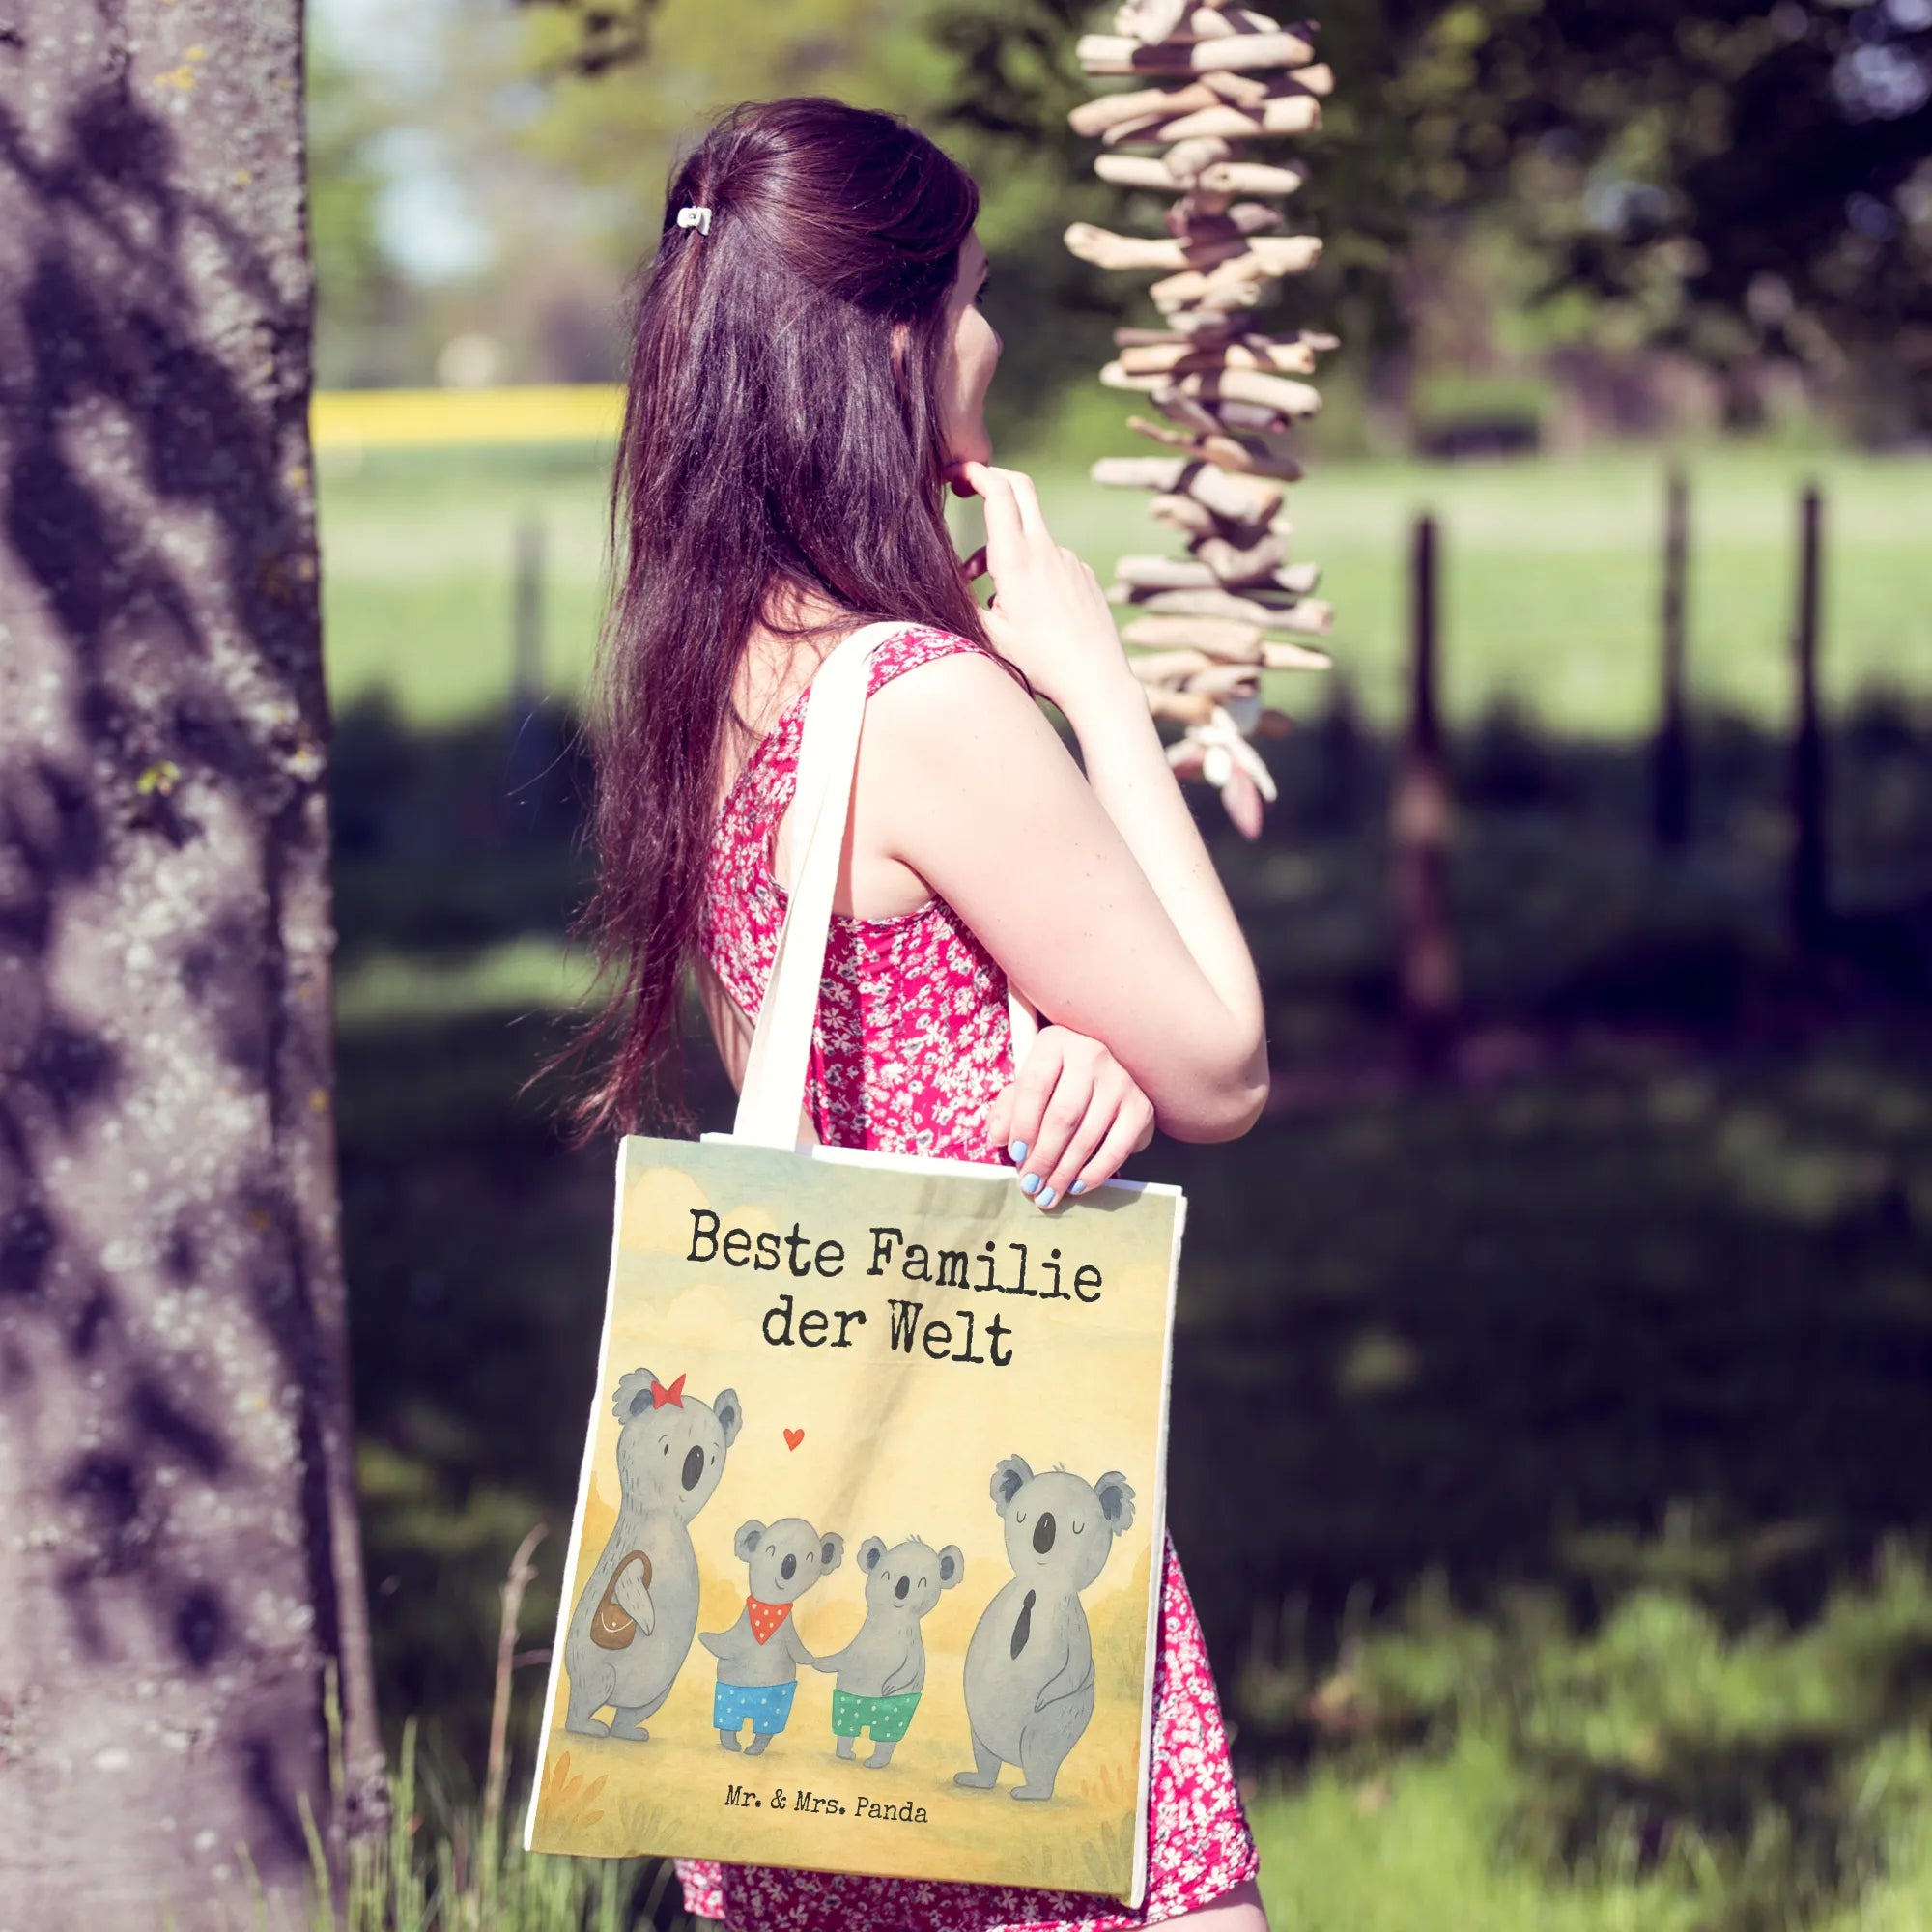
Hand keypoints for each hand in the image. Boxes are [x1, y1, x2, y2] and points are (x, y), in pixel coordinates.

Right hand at [947, 459, 1133, 718]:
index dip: (975, 473)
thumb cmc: (1040, 663)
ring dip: (1004, 546)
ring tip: (989, 592)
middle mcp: (1046, 550)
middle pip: (1021, 488)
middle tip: (969, 488)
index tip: (955, 472)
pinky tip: (1028, 607)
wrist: (1097, 680)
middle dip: (993, 480)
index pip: (999, 492)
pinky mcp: (1083, 573)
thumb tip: (941, 580)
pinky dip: (1030, 568)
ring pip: (1030, 533)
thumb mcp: (989, 635)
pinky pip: (1050, 558)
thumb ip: (962, 600)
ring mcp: (1069, 559)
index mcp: (1017, 559)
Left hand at [986, 1025, 1155, 1210]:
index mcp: (1055, 1043)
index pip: (1034, 1086)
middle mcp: (1091, 1054)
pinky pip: (1117, 1148)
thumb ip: (1007, 1109)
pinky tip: (1077, 1186)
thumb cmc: (1056, 1083)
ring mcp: (1120, 1080)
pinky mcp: (1140, 1107)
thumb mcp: (1027, 1087)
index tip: (1015, 1155)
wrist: (1105, 1079)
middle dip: (1043, 1157)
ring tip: (1048, 1194)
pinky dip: (1095, 1172)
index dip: (1022, 1124)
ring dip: (1064, 1172)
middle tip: (1029, 1185)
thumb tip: (998, 1136)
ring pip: (1087, 1135)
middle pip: (1063, 1115)